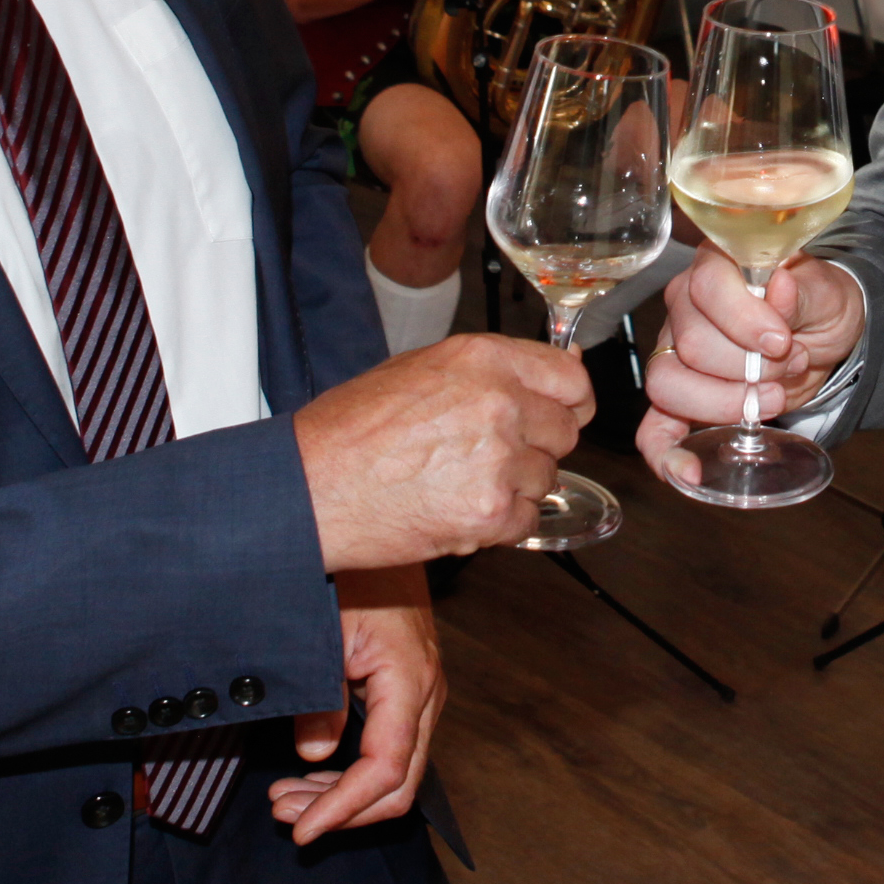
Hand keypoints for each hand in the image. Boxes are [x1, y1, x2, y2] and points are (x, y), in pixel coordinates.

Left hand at [270, 565, 439, 843]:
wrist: (380, 527)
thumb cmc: (355, 571)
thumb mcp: (323, 633)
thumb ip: (321, 699)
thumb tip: (313, 753)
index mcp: (410, 680)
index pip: (386, 770)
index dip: (343, 808)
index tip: (304, 828)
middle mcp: (426, 693)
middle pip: (398, 784)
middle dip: (341, 810)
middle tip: (287, 815)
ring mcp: (421, 692)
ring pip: (394, 771)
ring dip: (342, 795)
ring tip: (288, 798)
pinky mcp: (407, 689)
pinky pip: (388, 747)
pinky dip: (351, 771)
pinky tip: (312, 770)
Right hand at [295, 334, 588, 569]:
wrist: (312, 487)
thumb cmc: (351, 428)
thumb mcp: (421, 369)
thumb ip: (491, 370)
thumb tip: (554, 372)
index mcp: (483, 359)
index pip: (571, 378)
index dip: (569, 401)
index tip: (559, 414)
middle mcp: (499, 403)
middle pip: (565, 432)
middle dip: (536, 447)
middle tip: (490, 456)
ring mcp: (499, 460)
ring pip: (546, 478)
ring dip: (516, 486)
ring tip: (460, 482)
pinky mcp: (491, 513)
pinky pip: (528, 520)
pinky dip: (502, 524)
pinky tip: (459, 510)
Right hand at [635, 249, 864, 488]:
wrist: (821, 334)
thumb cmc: (817, 303)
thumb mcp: (824, 291)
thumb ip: (800, 291)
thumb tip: (779, 286)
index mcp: (717, 265)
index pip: (708, 289)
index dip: (744, 321)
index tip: (782, 341)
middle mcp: (685, 305)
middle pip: (692, 346)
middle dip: (748, 369)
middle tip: (789, 366)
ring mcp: (674, 352)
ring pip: (668, 385)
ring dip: (724, 404)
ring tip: (770, 399)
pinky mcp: (680, 397)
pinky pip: (654, 429)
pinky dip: (666, 455)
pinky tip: (687, 472)